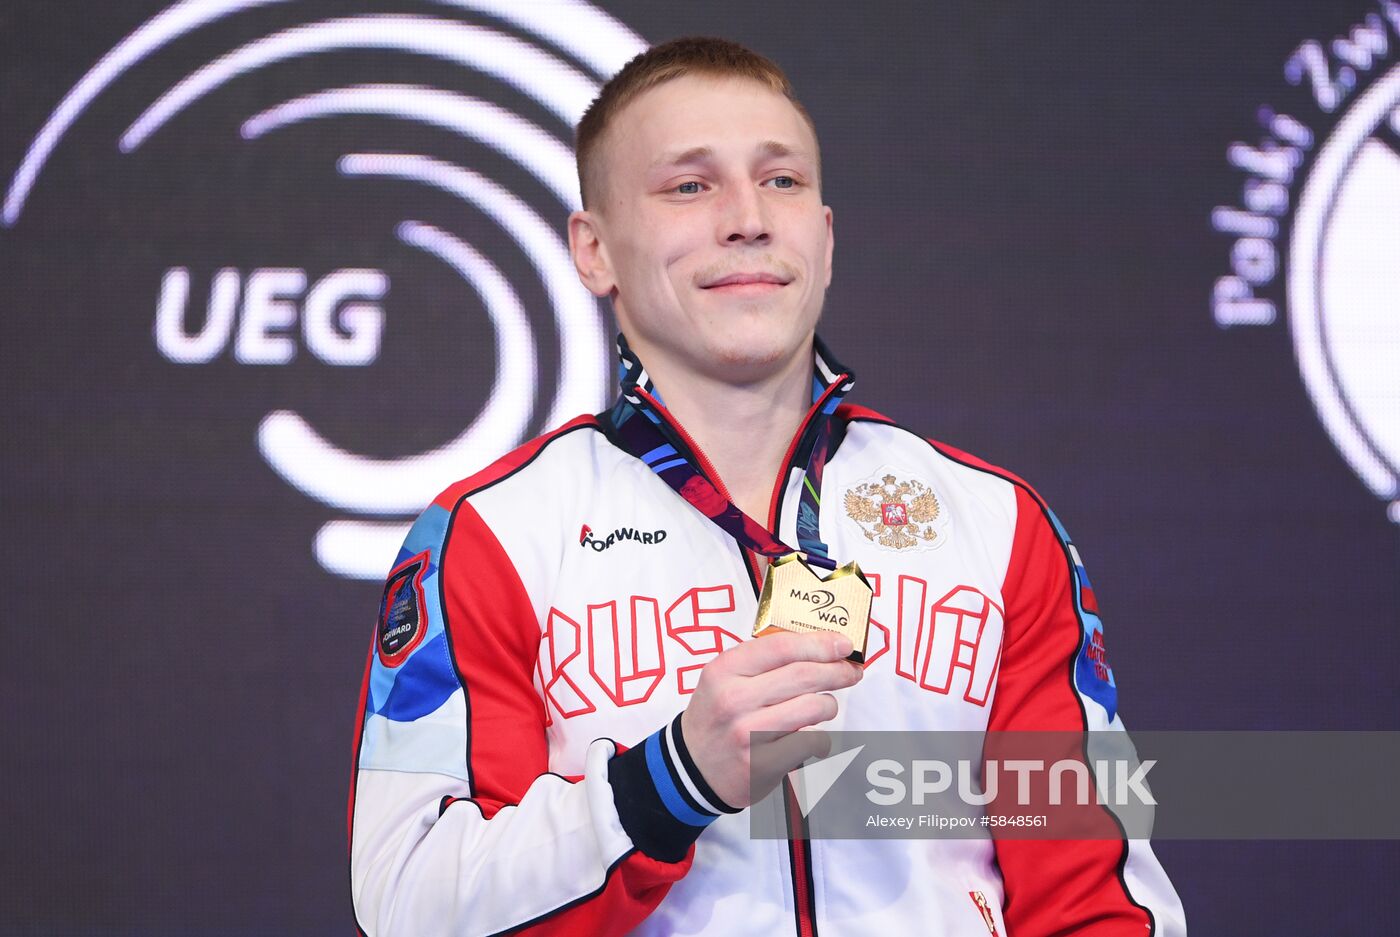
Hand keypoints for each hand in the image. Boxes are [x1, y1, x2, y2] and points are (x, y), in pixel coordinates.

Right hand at [680, 631, 862, 807]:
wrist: (692, 767)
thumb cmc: (717, 715)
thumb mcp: (724, 677)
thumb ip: (763, 659)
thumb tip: (818, 646)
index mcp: (724, 670)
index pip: (782, 647)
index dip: (819, 643)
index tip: (842, 644)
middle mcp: (734, 700)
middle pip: (803, 675)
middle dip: (837, 671)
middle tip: (851, 671)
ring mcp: (749, 734)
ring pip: (813, 707)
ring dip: (828, 704)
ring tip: (824, 705)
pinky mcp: (764, 764)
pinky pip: (811, 740)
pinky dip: (820, 735)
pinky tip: (811, 732)